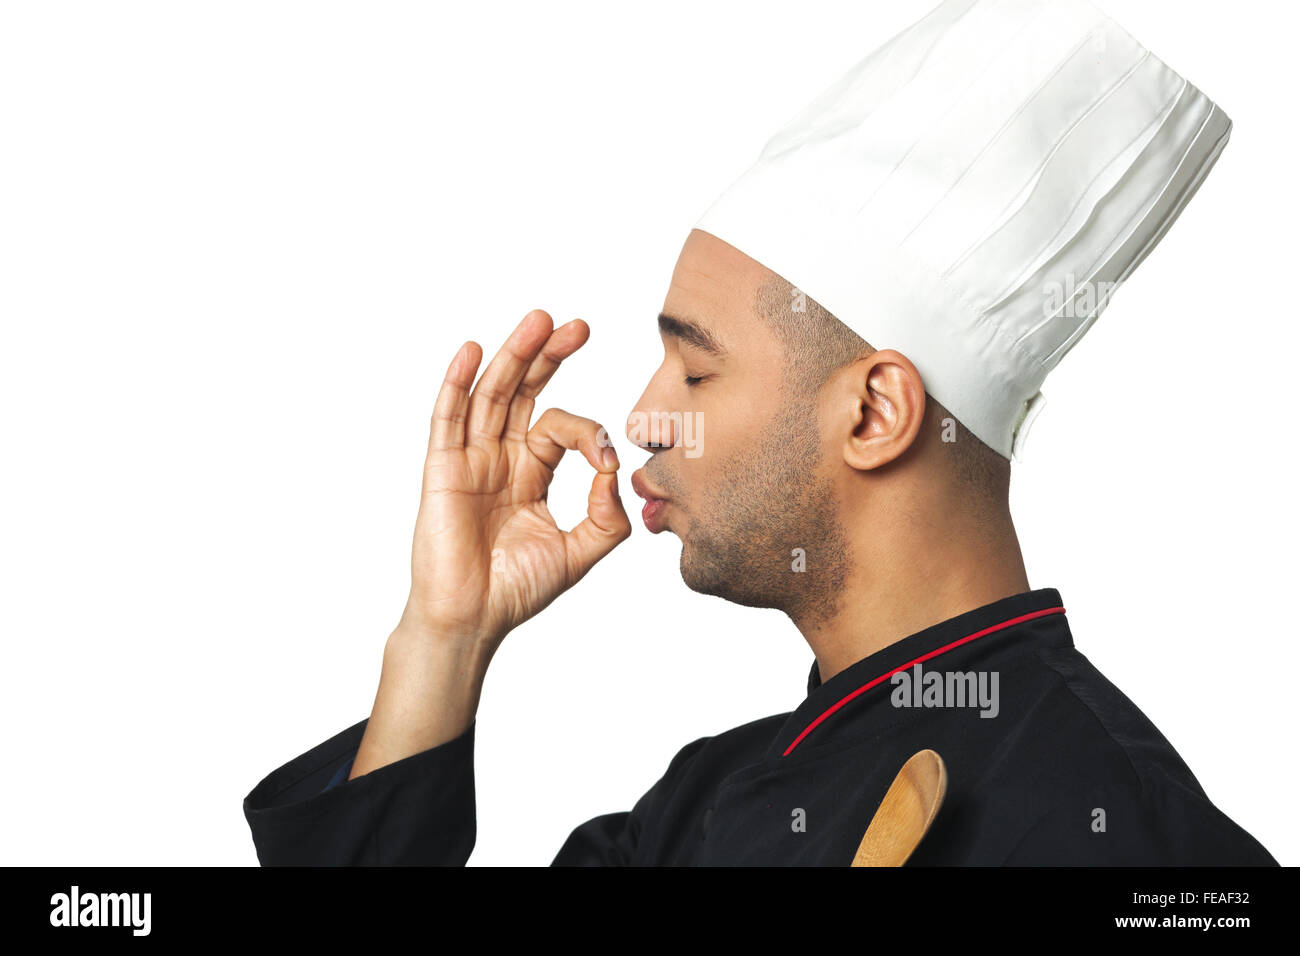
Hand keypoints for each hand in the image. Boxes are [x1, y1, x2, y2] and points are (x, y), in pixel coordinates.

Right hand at [399, 309, 631, 652]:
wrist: (472, 620)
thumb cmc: (517, 590)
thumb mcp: (580, 551)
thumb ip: (607, 516)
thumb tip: (614, 471)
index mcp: (530, 471)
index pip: (559, 427)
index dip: (586, 433)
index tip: (603, 460)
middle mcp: (499, 457)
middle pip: (523, 391)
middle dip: (549, 356)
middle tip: (576, 326)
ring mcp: (469, 459)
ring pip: (491, 394)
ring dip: (514, 355)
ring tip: (539, 321)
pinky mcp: (442, 468)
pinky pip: (448, 418)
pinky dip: (457, 383)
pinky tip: (473, 352)